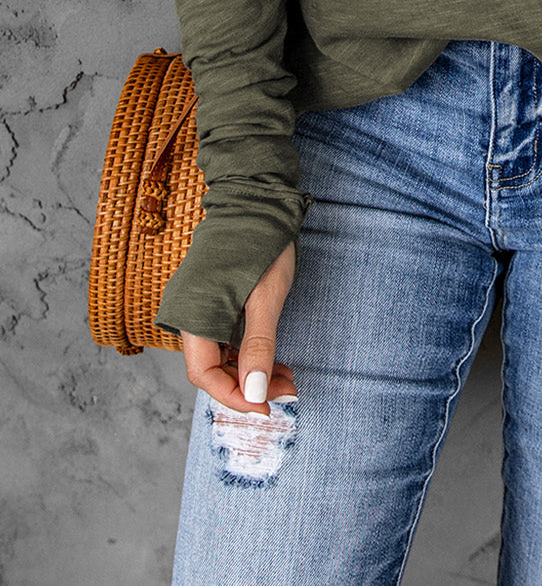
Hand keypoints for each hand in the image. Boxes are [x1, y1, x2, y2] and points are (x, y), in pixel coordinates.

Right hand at [179, 240, 297, 415]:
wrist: (256, 199)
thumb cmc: (261, 244)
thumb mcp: (266, 298)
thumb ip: (258, 346)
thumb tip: (254, 393)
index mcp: (193, 314)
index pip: (203, 374)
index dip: (233, 397)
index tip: (267, 407)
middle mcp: (189, 314)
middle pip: (211, 369)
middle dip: (247, 386)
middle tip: (287, 391)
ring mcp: (200, 307)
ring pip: (219, 356)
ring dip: (250, 372)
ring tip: (287, 378)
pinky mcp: (212, 301)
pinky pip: (223, 338)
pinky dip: (247, 353)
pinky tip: (274, 359)